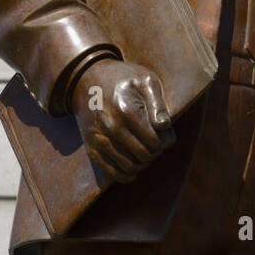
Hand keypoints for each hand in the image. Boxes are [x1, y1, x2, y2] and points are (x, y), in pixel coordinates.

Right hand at [70, 58, 174, 184]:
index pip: (154, 141)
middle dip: (156, 153)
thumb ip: (158, 103)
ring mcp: (98, 137)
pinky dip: (124, 176)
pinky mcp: (91, 146)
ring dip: (143, 164)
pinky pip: (109, 171)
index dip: (166, 141)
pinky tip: (134, 172)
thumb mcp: (145, 80)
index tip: (166, 134)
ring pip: (128, 166)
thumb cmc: (124, 79)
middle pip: (143, 155)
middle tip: (159, 145)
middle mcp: (109, 126)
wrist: (88, 79)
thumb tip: (164, 126)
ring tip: (147, 153)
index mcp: (125, 109)